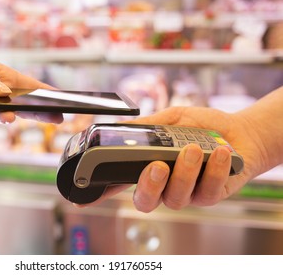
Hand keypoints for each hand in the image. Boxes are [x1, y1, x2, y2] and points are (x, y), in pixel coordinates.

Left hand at [0, 45, 62, 125]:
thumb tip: (3, 91)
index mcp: (0, 76)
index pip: (27, 85)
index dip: (44, 92)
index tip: (61, 99)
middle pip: (24, 105)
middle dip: (40, 112)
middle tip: (57, 117)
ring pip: (5, 115)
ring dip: (10, 116)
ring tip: (13, 116)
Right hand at [88, 106, 263, 211]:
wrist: (239, 132)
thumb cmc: (202, 126)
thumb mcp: (171, 119)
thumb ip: (148, 126)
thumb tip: (122, 126)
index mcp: (148, 168)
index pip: (120, 184)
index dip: (100, 194)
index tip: (80, 200)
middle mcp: (164, 185)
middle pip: (145, 201)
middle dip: (149, 185)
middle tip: (157, 165)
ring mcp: (187, 193)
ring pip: (177, 198)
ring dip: (184, 172)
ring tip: (194, 148)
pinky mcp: (211, 195)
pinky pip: (208, 191)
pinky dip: (214, 170)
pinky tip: (221, 152)